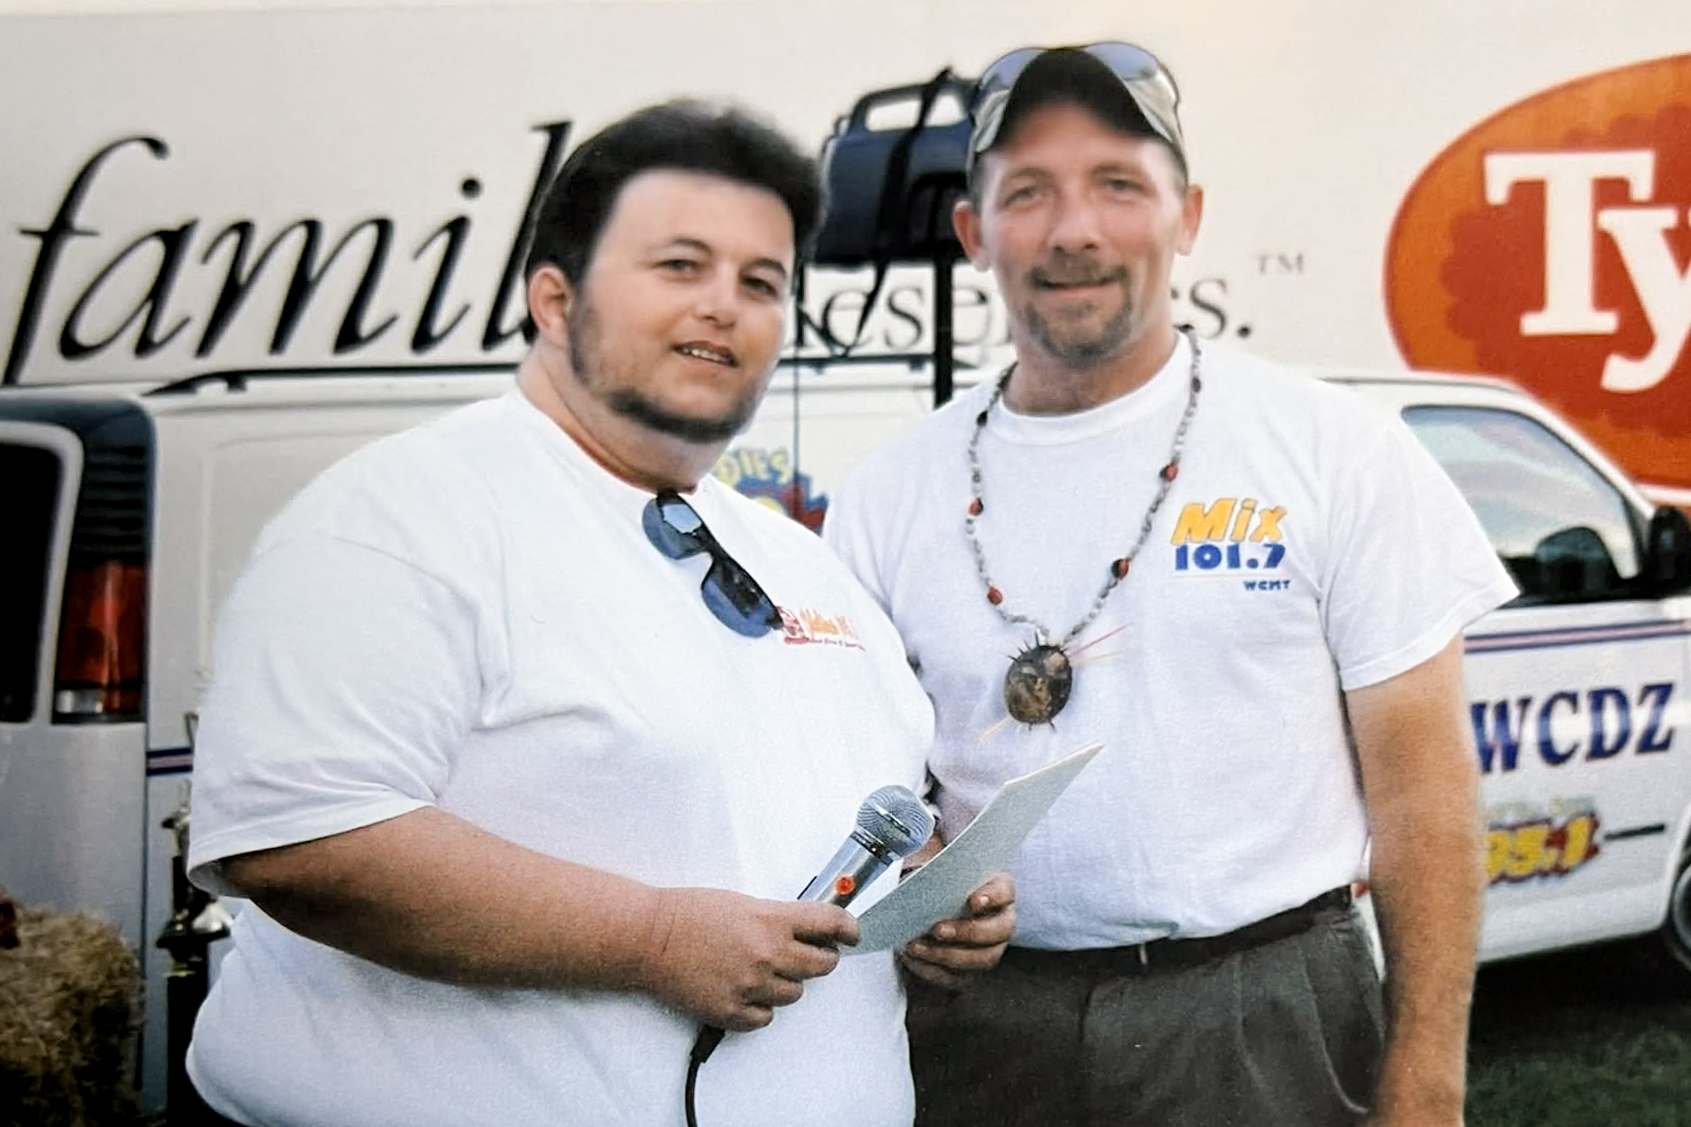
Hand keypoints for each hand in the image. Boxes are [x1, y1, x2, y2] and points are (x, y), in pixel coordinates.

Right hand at [641, 887, 857, 1030]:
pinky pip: (766, 1017)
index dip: (849, 929)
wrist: (649, 939)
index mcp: (772, 919)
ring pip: (796, 994)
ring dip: (786, 983)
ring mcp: (752, 986)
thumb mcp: (742, 902)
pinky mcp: (733, 1012)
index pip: (831, 924)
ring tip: (762, 970)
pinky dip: (760, 1006)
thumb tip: (806, 926)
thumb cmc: (690, 913)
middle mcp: (768, 953)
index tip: (852, 934)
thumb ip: (778, 916)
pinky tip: (744, 990)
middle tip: (808, 953)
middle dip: (820, 957)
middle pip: (823, 964)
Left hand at [898, 872, 1014, 989]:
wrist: (925, 906)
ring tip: (916, 946)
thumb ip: (934, 867)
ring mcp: (991, 949)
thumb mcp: (935, 866)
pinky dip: (932, 970)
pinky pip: (959, 978)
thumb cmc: (936, 881)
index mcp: (999, 889)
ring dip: (947, 955)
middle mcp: (1002, 921)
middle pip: (999, 931)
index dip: (992, 896)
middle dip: (968, 932)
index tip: (973, 901)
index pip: (1004, 891)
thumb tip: (919, 873)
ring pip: (982, 959)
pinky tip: (912, 959)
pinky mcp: (971, 972)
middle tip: (937, 930)